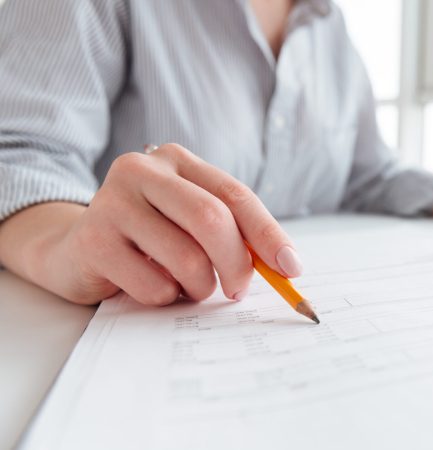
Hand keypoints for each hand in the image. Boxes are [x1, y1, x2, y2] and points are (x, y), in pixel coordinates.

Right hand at [0, 144, 300, 305]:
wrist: (73, 249)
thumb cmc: (149, 238)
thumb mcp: (192, 224)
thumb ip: (234, 233)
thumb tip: (285, 265)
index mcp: (177, 161)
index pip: (235, 195)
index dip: (268, 234)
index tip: (292, 268)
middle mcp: (141, 171)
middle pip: (211, 219)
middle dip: (237, 264)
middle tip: (239, 290)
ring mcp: (112, 202)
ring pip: (186, 258)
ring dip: (200, 286)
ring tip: (188, 286)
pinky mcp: (93, 241)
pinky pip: (154, 285)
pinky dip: (166, 298)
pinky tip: (152, 286)